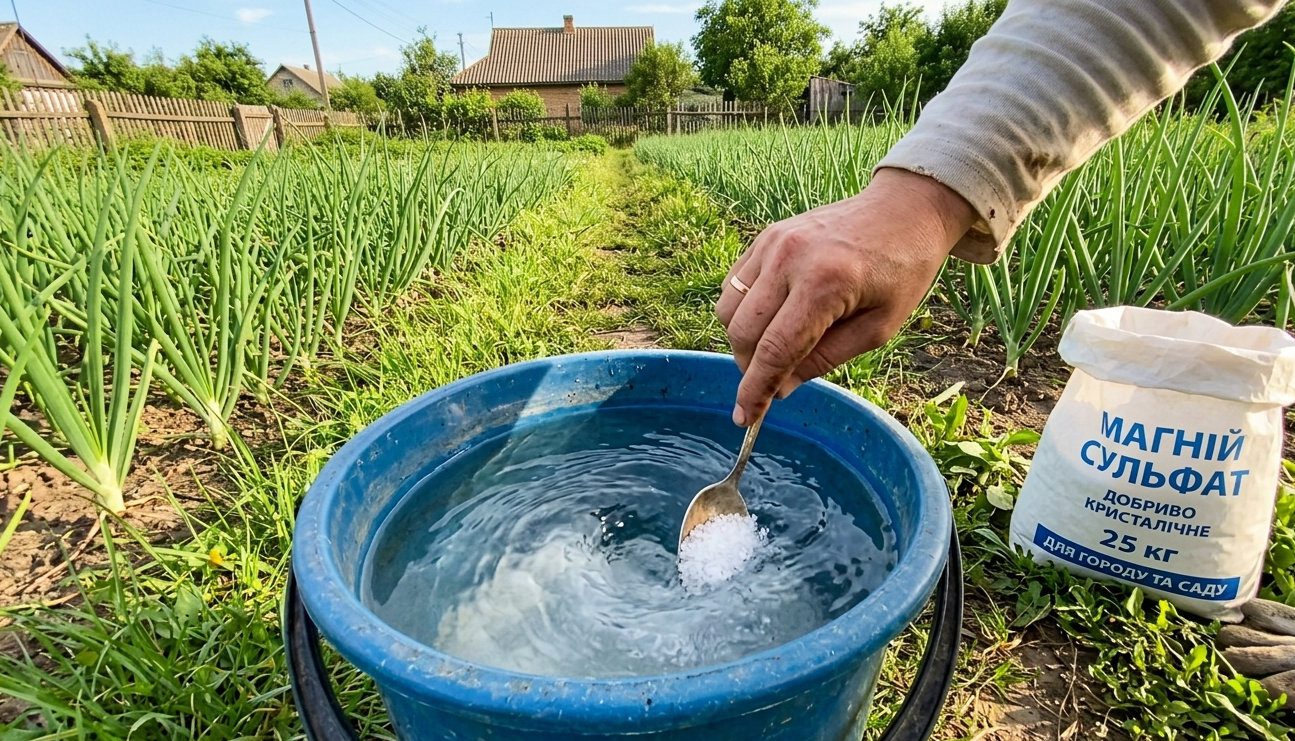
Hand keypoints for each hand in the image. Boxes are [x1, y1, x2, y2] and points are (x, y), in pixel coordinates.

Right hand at [716, 168, 976, 425]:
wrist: (904, 209)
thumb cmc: (902, 270)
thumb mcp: (878, 329)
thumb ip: (824, 360)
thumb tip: (780, 389)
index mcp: (825, 285)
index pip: (775, 350)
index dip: (755, 391)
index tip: (744, 419)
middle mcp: (789, 259)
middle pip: (743, 332)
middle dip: (749, 368)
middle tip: (771, 382)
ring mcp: (773, 243)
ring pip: (729, 309)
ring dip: (743, 340)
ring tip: (774, 348)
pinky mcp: (767, 236)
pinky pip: (734, 284)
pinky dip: (742, 310)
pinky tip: (771, 318)